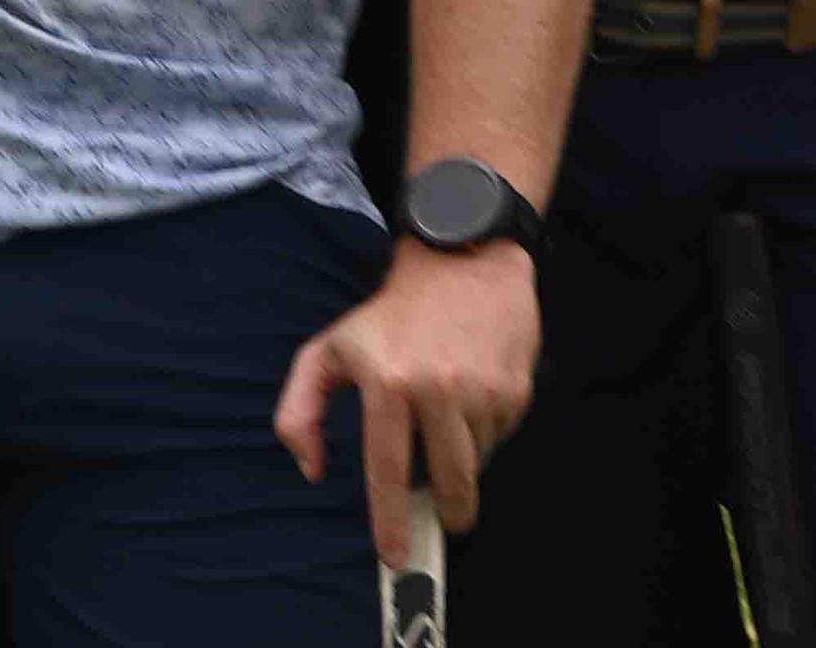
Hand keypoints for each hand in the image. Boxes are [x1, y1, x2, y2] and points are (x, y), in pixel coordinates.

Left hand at [272, 239, 537, 566]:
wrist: (463, 259)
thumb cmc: (389, 313)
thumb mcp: (328, 350)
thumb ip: (299, 410)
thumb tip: (310, 468)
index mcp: (387, 382)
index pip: (388, 471)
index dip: (391, 522)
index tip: (394, 557)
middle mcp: (437, 388)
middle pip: (448, 483)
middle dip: (446, 513)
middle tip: (441, 517)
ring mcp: (482, 390)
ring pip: (476, 463)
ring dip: (463, 465)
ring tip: (447, 430)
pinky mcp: (516, 389)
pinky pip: (500, 439)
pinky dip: (484, 438)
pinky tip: (470, 404)